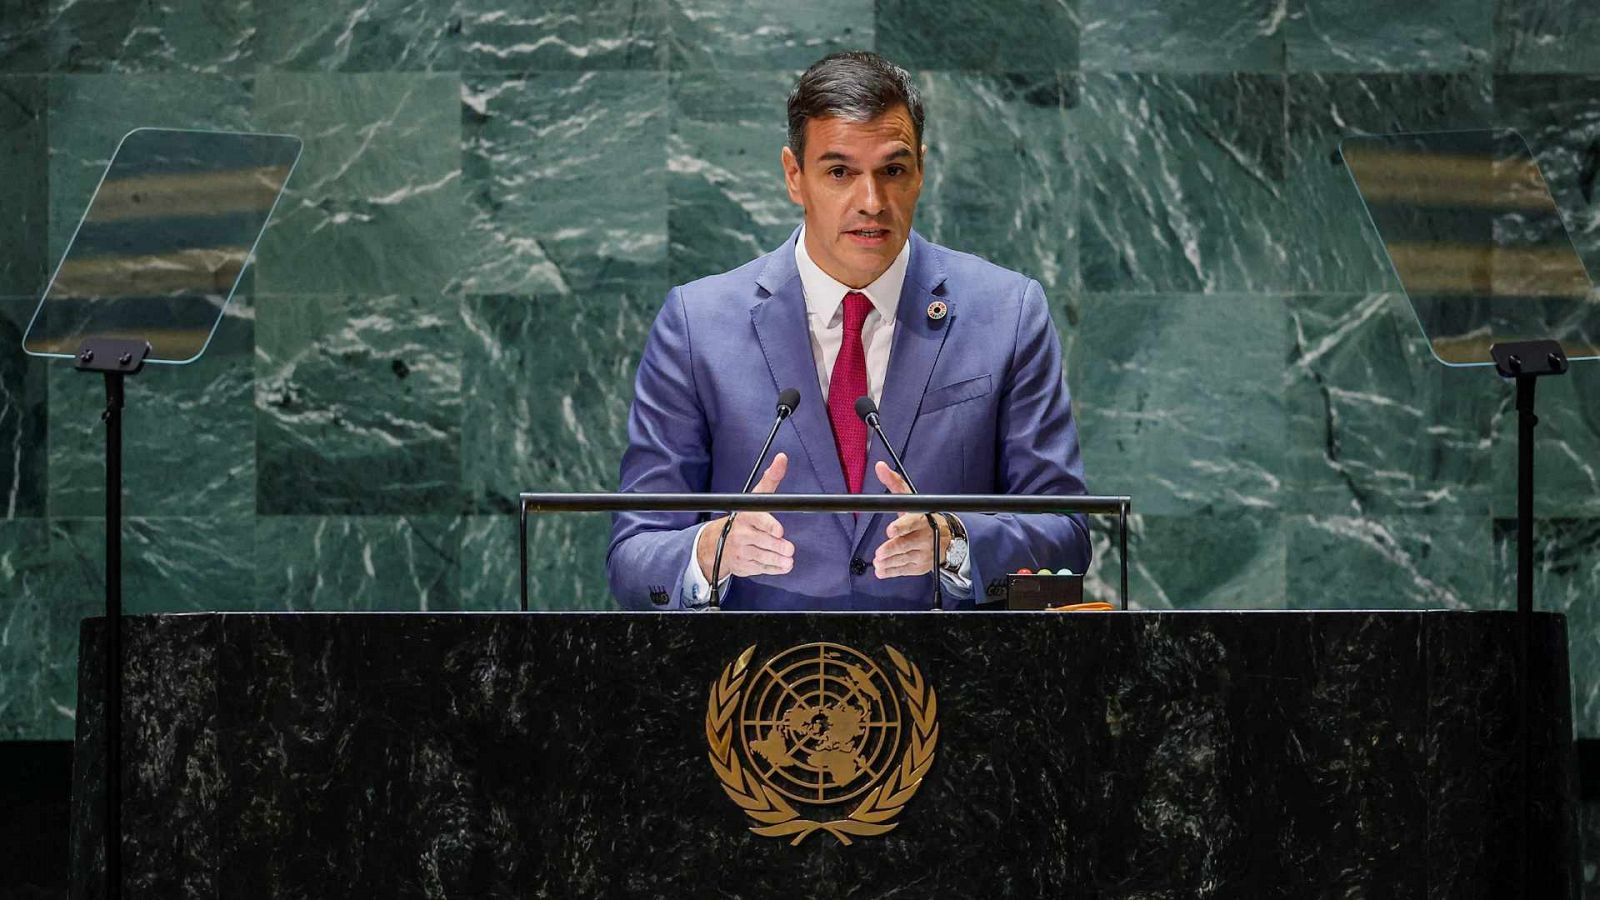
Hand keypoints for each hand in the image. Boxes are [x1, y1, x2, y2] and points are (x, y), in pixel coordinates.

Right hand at [697, 453, 794, 580]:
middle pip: (764, 541)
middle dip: (778, 546)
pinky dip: (774, 569)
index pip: (758, 520)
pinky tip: (782, 565)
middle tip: (789, 549)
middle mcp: (742, 534)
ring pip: (764, 557)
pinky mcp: (745, 566)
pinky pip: (762, 569)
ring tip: (788, 560)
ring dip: (778, 560)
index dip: (769, 526)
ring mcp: (743, 551)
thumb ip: (771, 478)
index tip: (779, 531)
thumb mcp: (756, 497)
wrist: (717, 543)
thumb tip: (782, 458)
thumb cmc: (746, 517)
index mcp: (747, 516)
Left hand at [871, 460, 950, 578]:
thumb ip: (895, 484)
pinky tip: (880, 570)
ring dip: (889, 562)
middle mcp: (923, 537)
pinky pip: (903, 571)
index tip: (890, 530)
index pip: (911, 523)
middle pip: (905, 544)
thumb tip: (879, 466)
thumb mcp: (912, 501)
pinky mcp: (919, 567)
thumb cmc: (923, 518)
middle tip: (879, 553)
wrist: (949, 540)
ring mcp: (922, 554)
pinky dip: (891, 572)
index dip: (901, 527)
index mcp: (921, 520)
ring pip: (903, 559)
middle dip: (892, 549)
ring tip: (878, 561)